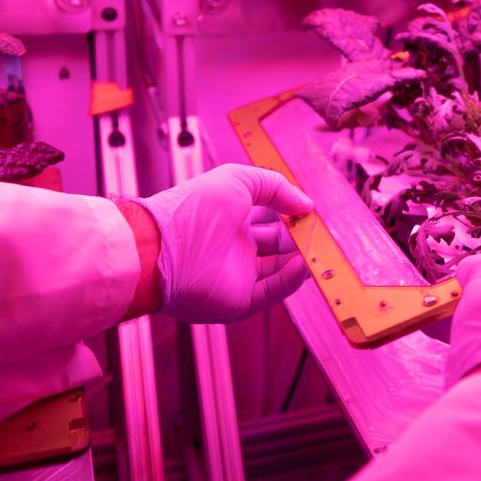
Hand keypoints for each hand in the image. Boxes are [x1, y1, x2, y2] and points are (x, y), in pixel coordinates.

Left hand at [137, 164, 313, 323]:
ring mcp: (237, 275)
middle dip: (300, 238)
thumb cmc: (193, 208)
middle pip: (278, 246)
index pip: (270, 218)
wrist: (162, 249)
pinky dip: (291, 281)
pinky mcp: (238, 301)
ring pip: (279, 271)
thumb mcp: (238, 179)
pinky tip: (303, 265)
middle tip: (318, 232)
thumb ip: (276, 186)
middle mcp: (235, 248)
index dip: (291, 214)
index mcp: (232, 219)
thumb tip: (305, 204)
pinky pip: (272, 293)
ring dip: (300, 260)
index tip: (309, 211)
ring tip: (317, 249)